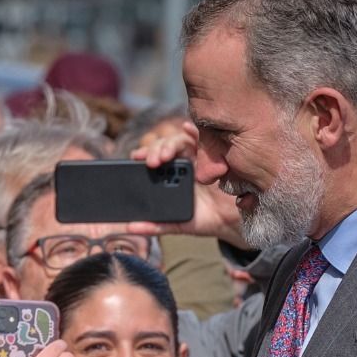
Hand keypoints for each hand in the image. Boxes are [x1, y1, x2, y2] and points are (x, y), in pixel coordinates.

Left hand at [127, 122, 245, 248]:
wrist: (227, 223)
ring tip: (166, 155)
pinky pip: (205, 140)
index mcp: (169, 175)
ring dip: (171, 144)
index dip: (144, 154)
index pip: (154, 157)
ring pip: (181, 141)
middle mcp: (182, 163)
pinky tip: (188, 128)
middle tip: (152, 162)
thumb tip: (130, 227)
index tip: (136, 157)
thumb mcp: (176, 224)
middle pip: (166, 147)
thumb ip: (154, 225)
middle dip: (156, 150)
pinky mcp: (214, 156)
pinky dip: (195, 132)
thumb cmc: (201, 219)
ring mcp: (198, 157)